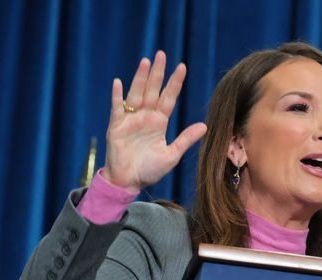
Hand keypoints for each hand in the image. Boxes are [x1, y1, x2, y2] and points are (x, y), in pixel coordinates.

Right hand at [105, 51, 207, 189]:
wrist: (129, 182)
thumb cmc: (149, 170)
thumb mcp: (172, 155)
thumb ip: (186, 139)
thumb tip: (205, 126)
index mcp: (159, 123)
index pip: (168, 98)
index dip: (174, 83)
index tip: (182, 67)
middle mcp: (145, 117)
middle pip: (152, 90)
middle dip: (157, 72)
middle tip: (162, 54)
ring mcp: (130, 120)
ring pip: (137, 94)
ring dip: (140, 78)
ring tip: (145, 62)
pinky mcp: (116, 126)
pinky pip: (117, 108)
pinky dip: (117, 96)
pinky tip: (118, 83)